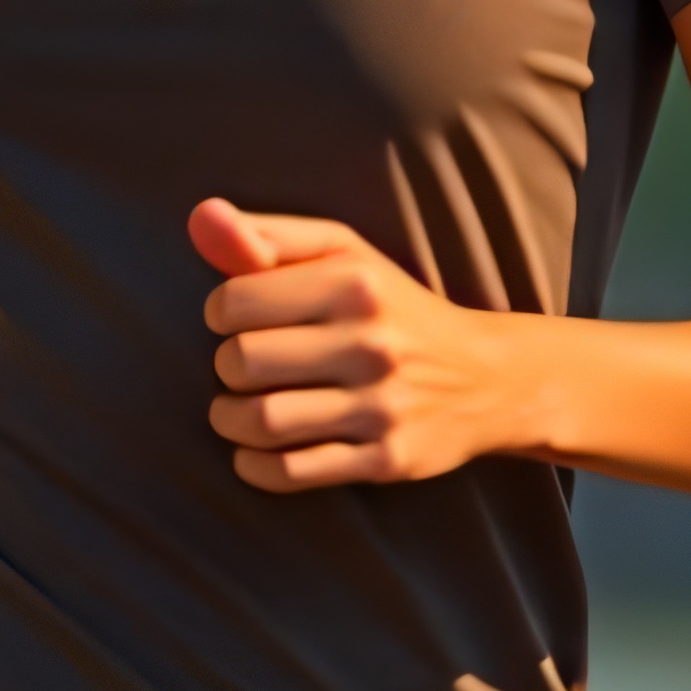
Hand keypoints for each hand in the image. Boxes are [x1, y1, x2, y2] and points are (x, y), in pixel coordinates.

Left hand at [189, 199, 520, 490]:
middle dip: (226, 367)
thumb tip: (202, 217)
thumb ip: (270, 236)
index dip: (221, 313)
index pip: (235, 301)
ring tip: (236, 410)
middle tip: (242, 367)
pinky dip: (255, 465)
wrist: (488, 379)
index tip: (239, 320)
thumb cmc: (393, 309)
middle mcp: (373, 343)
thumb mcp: (345, 255)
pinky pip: (292, 472)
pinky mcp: (387, 460)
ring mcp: (382, 406)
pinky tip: (256, 450)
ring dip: (230, 420)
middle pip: (242, 362)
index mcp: (356, 284)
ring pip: (262, 422)